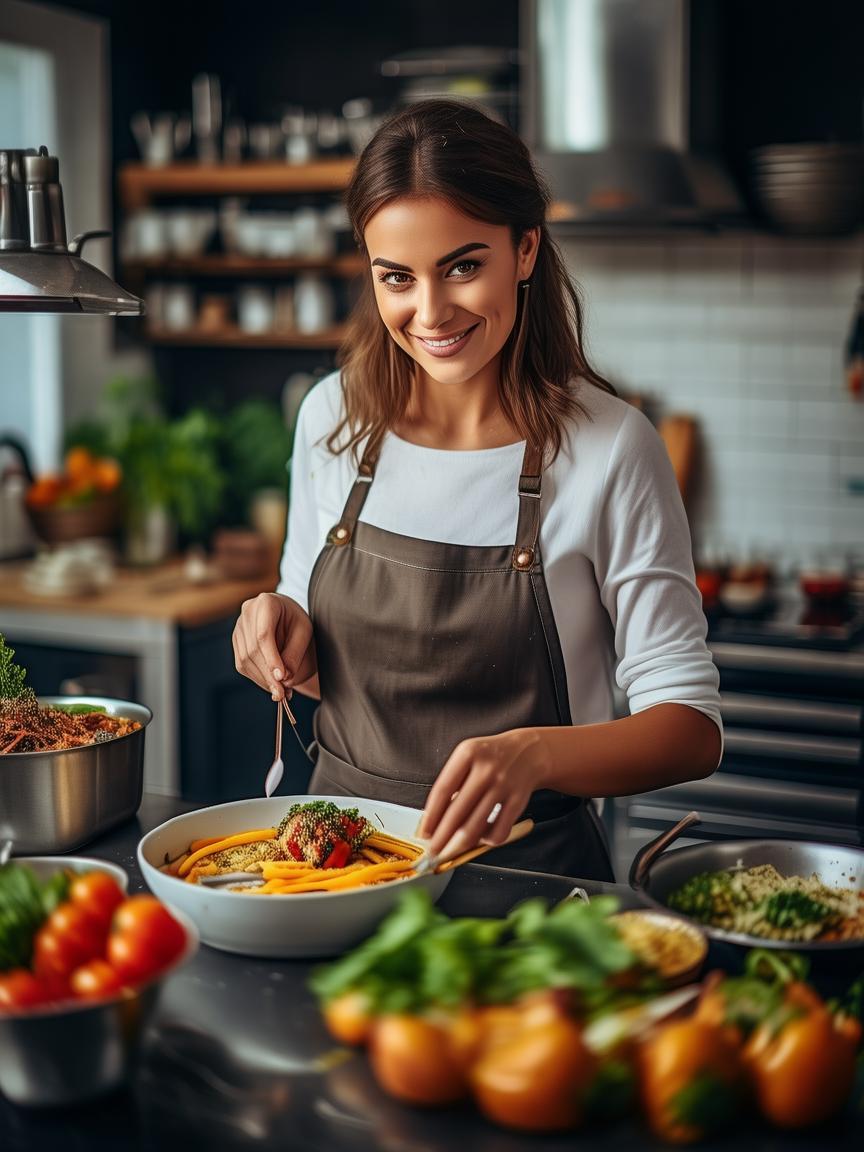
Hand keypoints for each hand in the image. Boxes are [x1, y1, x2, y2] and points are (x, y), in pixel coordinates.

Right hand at [232, 592, 315, 699]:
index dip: (272, 658)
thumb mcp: (304, 631)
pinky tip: (272, 686)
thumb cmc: (296, 621)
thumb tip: (285, 678)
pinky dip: (258, 678)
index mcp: (266, 602)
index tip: (281, 677)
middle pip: (253, 649)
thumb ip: (295, 653)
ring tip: (281, 693)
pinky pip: (243, 665)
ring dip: (263, 680)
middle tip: (283, 694)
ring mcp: (238, 627)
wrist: (285, 616)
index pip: (264, 634)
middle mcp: (247, 612)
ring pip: (245, 660)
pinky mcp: (236, 642)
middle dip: (268, 674)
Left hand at [418, 729, 549, 857]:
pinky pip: (499, 831)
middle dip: (441, 837)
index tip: (424, 832)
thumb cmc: (492, 757)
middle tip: (433, 850)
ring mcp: (504, 785)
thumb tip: (435, 819)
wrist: (530, 751)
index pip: (442, 790)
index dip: (430, 816)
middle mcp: (486, 769)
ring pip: (476, 826)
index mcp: (468, 753)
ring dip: (460, 844)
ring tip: (451, 849)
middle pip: (456, 812)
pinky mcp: (518, 800)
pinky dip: (487, 840)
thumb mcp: (469, 755)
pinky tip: (481, 837)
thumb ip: (453, 780)